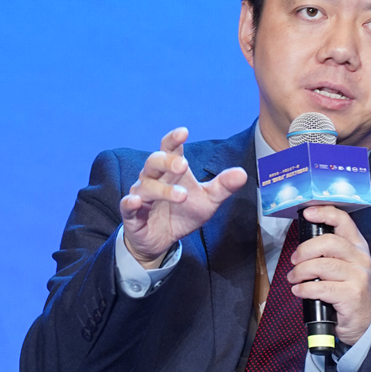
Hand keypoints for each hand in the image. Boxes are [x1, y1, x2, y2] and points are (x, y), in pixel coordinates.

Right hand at [120, 127, 246, 265]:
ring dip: (163, 190)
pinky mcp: (132, 215)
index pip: (169, 149)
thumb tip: (242, 174)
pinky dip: (130, 203)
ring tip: (182, 196)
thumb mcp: (208, 200)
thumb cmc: (183, 212)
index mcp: (170, 170)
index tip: (183, 132)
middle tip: (183, 166)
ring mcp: (141, 195)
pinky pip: (127, 206)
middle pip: (154, 162)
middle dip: (167, 161)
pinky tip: (135, 201)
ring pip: (146, 186)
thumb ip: (222, 186)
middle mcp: (152, 178)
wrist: (161, 239)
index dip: (174, 139)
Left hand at [286, 205, 370, 345]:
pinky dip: (305, 289)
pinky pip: (321, 287)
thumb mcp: (346, 267)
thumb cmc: (350, 292)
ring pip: (322, 265)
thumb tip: (303, 247)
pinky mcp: (351, 295)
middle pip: (328, 242)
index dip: (324, 213)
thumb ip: (330, 253)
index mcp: (358, 247)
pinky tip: (299, 291)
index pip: (344, 221)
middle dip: (305, 250)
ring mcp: (358, 277)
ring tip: (294, 279)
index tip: (307, 213)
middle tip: (294, 261)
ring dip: (301, 272)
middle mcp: (360, 259)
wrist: (366, 322)